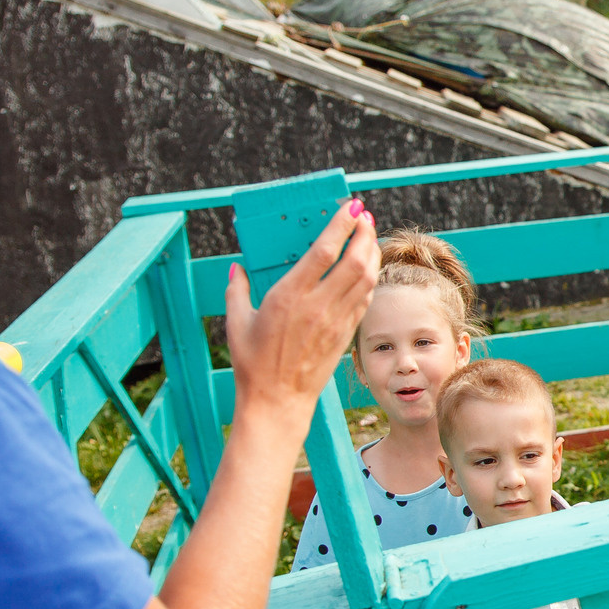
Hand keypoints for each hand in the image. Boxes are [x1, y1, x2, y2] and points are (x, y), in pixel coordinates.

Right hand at [224, 201, 379, 415]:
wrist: (277, 401)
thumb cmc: (253, 364)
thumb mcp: (236, 323)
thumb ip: (236, 290)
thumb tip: (236, 269)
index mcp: (289, 296)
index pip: (324, 251)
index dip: (341, 225)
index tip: (350, 207)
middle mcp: (317, 305)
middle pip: (355, 260)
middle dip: (364, 232)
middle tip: (363, 216)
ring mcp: (335, 320)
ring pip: (366, 278)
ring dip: (372, 252)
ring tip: (369, 235)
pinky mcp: (345, 334)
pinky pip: (364, 299)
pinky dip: (369, 278)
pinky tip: (366, 268)